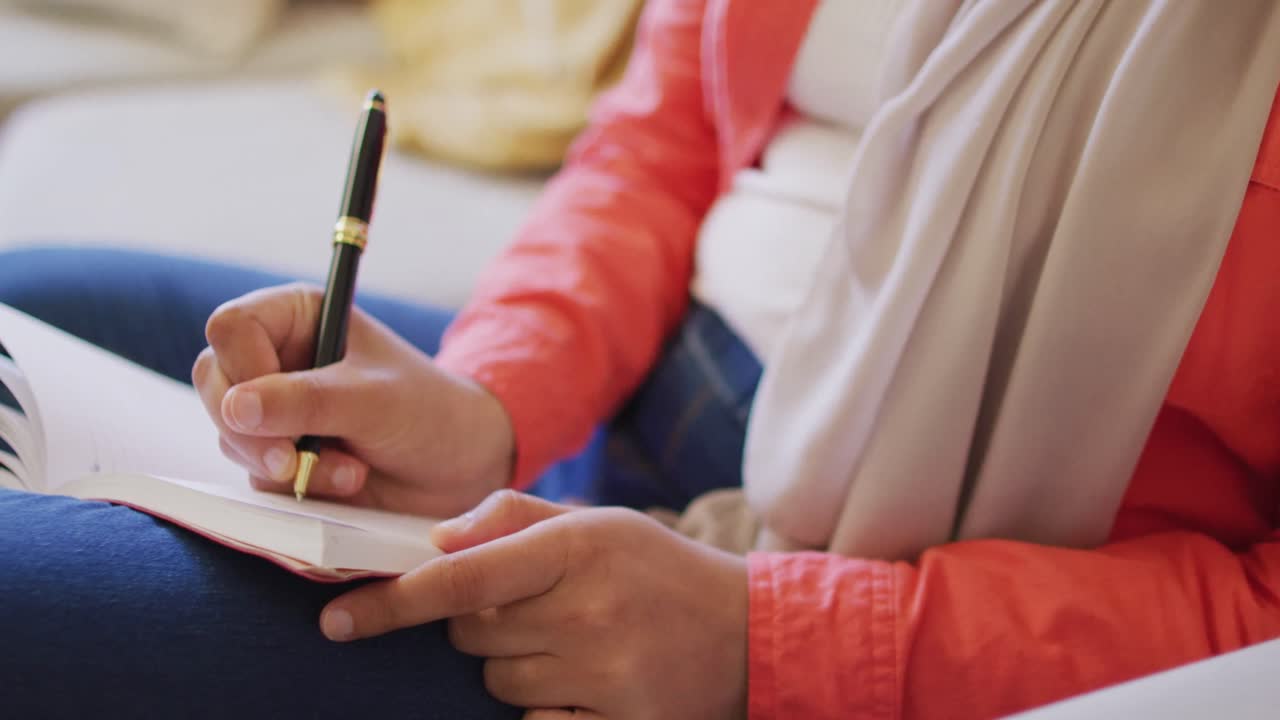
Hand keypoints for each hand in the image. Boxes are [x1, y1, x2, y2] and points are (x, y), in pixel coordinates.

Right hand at [192, 283, 513, 517]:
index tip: (270, 408)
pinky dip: (297, 487)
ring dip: (285, 465)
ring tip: (351, 469)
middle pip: (214, 382)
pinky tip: (348, 481)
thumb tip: (235, 407)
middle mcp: (276, 358)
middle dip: (252, 431)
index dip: (242, 369)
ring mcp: (274, 410)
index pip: (231, 328)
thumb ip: (307, 400)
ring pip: (232, 436)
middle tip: (291, 460)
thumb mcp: (374, 400)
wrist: (459, 467)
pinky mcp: (279, 456)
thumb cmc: (428, 412)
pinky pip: (256, 476)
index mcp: (298, 317)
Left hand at [320, 491, 748, 719]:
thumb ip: (513, 517)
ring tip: (569, 641)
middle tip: (529, 607)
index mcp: (578, 549)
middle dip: (475, 622)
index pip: (459, 579)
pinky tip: (582, 680)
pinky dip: (540, 703)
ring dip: (510, 662)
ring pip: (495, 678)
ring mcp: (602, 675)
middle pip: (468, 634)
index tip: (336, 618)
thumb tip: (437, 539)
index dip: (390, 602)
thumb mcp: (596, 521)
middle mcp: (586, 612)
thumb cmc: (658, 568)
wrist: (747, 633)